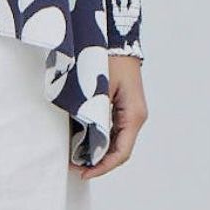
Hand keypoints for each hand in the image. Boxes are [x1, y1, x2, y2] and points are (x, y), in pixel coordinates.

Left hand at [70, 55, 148, 179]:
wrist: (116, 36)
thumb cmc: (109, 58)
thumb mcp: (99, 89)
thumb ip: (93, 114)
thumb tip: (83, 138)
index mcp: (133, 115)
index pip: (120, 152)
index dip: (102, 167)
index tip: (84, 173)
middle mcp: (134, 117)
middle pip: (118, 150)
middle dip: (97, 161)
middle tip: (74, 166)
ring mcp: (129, 112)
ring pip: (114, 140)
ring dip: (97, 149)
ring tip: (75, 155)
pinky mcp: (121, 105)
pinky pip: (111, 128)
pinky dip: (97, 136)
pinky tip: (81, 137)